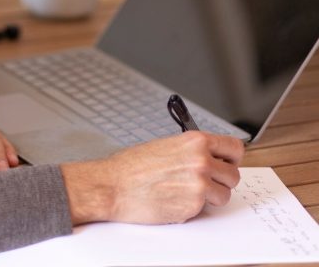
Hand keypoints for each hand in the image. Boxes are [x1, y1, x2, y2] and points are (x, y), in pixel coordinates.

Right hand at [61, 131, 243, 224]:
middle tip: (205, 182)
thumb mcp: (167, 146)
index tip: (226, 163)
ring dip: (211, 197)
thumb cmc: (133, 166)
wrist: (115, 185)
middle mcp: (201, 161)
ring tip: (188, 192)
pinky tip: (175, 200)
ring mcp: (199, 185)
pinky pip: (205, 210)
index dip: (231, 158)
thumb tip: (211, 158)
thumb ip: (192, 151)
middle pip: (233, 175)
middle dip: (221, 181)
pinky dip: (194, 208)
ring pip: (224, 195)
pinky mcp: (193, 206)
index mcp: (195, 141)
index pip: (235, 148)